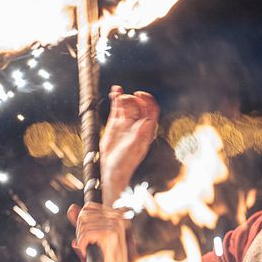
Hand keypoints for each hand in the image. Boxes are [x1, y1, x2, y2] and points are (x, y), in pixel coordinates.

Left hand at [68, 202, 128, 261]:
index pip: (89, 207)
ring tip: (88, 249)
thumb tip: (72, 208)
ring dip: (81, 239)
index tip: (84, 236)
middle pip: (84, 215)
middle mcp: (117, 219)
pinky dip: (82, 243)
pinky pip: (86, 233)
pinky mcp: (110, 235)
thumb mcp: (89, 238)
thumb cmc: (101, 261)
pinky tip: (87, 251)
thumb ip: (81, 222)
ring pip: (83, 224)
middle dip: (79, 231)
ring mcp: (115, 226)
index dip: (81, 222)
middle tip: (85, 245)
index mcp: (114, 216)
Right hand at [101, 85, 158, 204]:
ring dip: (124, 97)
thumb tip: (148, 121)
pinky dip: (116, 99)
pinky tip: (115, 91)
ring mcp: (125, 124)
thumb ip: (140, 134)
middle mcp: (136, 125)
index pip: (151, 111)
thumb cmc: (125, 163)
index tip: (141, 95)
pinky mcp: (114, 125)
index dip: (148, 101)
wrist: (110, 170)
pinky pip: (116, 109)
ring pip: (127, 105)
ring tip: (118, 94)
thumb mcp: (134, 148)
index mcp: (145, 130)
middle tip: (127, 97)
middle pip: (139, 106)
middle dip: (134, 99)